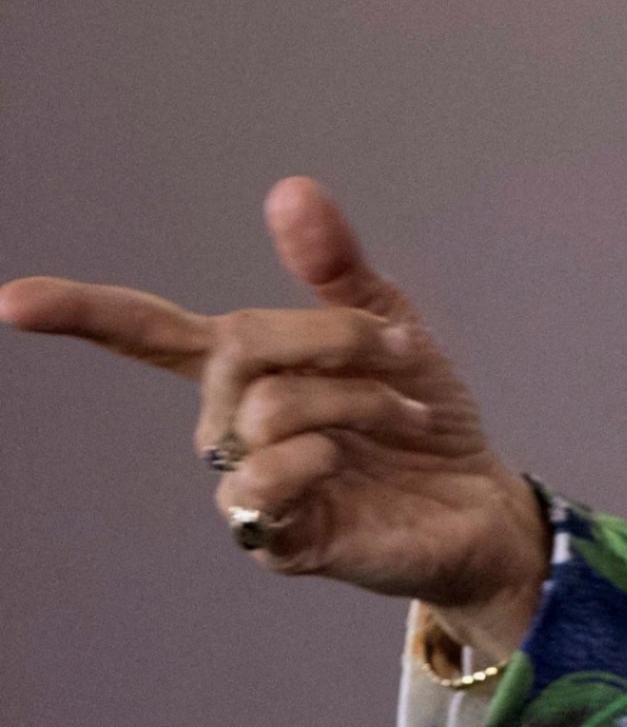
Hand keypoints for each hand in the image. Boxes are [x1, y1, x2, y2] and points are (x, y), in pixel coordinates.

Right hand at [1, 177, 549, 659]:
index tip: (9, 301)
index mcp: (243, 370)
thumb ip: (335, 266)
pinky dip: (320, 458)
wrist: (479, 500)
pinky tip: (352, 466)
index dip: (81, 313)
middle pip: (240, 347)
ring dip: (356, 398)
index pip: (147, 334)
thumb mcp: (388, 327)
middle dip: (335, 335)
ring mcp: (245, 482)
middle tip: (402, 353)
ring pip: (266, 409)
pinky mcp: (273, 538)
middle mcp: (227, 425)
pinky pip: (265, 481)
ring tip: (404, 417)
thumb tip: (289, 189)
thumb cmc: (421, 415)